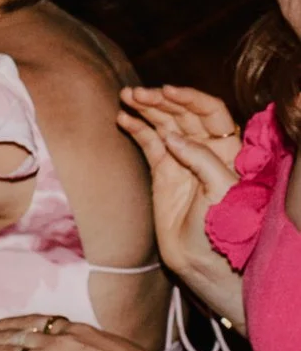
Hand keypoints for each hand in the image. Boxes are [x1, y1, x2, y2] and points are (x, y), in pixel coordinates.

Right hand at [119, 85, 243, 311]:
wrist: (201, 259)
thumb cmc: (220, 228)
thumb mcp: (219, 190)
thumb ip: (200, 159)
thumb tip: (171, 135)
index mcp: (227, 149)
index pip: (210, 112)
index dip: (190, 98)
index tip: (168, 91)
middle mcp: (205, 149)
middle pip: (183, 114)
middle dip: (160, 100)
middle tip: (137, 93)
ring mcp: (182, 160)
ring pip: (164, 125)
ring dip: (145, 109)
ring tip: (126, 98)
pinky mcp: (162, 172)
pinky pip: (148, 143)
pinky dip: (136, 129)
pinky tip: (123, 119)